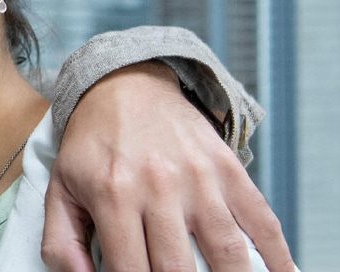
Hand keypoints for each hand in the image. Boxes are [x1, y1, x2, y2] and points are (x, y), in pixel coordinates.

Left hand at [41, 62, 293, 271]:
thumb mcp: (60, 188)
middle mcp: (159, 188)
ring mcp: (200, 179)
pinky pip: (263, 222)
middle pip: (180, 270)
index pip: (131, 271)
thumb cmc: (91, 146)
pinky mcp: (229, 169)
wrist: (125, 86)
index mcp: (113, 196)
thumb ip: (62, 243)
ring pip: (228, 254)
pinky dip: (279, 258)